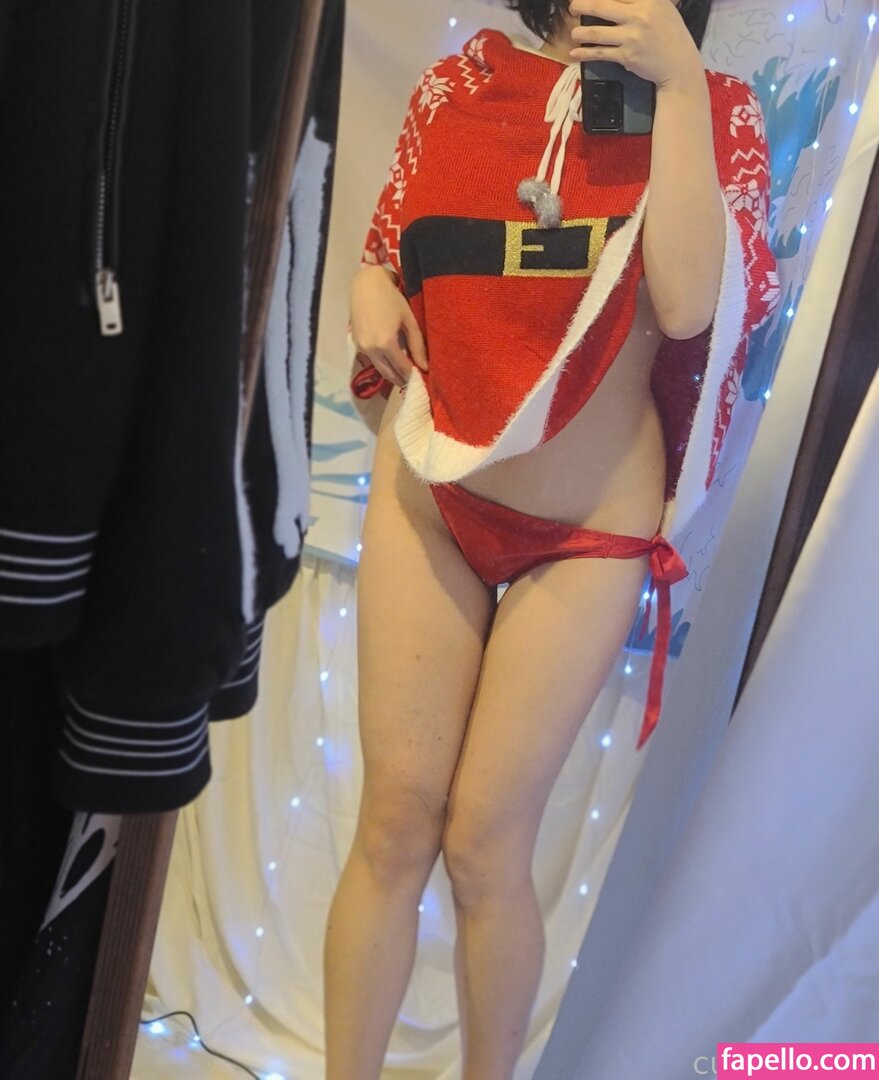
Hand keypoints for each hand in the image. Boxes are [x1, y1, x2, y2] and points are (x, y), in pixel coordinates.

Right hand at [350, 266, 427, 388]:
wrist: (366, 285)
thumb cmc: (391, 299)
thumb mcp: (409, 320)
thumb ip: (417, 345)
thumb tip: (424, 366)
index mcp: (386, 343)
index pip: (402, 368)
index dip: (413, 375)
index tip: (423, 379)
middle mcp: (371, 349)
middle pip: (389, 374)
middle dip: (402, 380)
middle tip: (414, 382)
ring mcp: (361, 348)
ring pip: (379, 369)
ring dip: (392, 374)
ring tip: (405, 374)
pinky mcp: (356, 344)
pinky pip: (372, 360)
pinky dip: (383, 364)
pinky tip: (392, 361)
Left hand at [568, 0, 702, 88]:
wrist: (679, 64)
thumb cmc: (670, 35)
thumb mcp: (662, 8)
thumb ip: (642, 1)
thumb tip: (618, 0)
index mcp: (649, 0)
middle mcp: (639, 15)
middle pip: (602, 6)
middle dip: (582, 5)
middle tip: (573, 7)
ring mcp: (632, 37)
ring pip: (597, 32)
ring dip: (580, 32)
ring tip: (573, 33)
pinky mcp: (626, 56)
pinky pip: (600, 53)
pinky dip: (585, 53)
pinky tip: (575, 52)